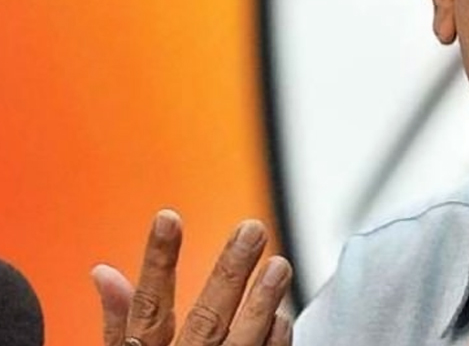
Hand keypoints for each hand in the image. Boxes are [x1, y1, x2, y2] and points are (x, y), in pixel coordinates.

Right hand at [91, 210, 292, 345]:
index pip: (149, 307)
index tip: (169, 216)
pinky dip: (274, 342)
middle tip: (252, 229)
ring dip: (262, 303)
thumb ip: (120, 322)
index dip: (158, 261)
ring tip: (280, 264)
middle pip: (205, 320)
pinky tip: (283, 315)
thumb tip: (105, 271)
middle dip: (228, 273)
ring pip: (241, 343)